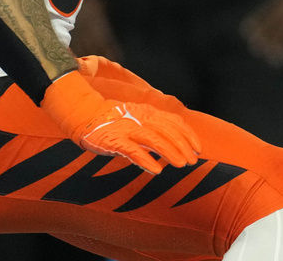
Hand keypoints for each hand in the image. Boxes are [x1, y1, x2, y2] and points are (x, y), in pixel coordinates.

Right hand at [40, 69, 199, 174]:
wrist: (84, 114)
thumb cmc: (113, 118)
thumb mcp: (137, 116)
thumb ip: (153, 126)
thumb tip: (173, 141)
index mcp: (148, 112)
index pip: (174, 122)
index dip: (188, 135)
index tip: (198, 148)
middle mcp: (140, 118)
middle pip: (168, 131)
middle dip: (183, 146)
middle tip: (192, 161)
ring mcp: (128, 128)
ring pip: (154, 140)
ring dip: (170, 153)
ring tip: (181, 165)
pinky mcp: (115, 140)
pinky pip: (133, 151)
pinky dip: (146, 160)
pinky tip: (157, 170)